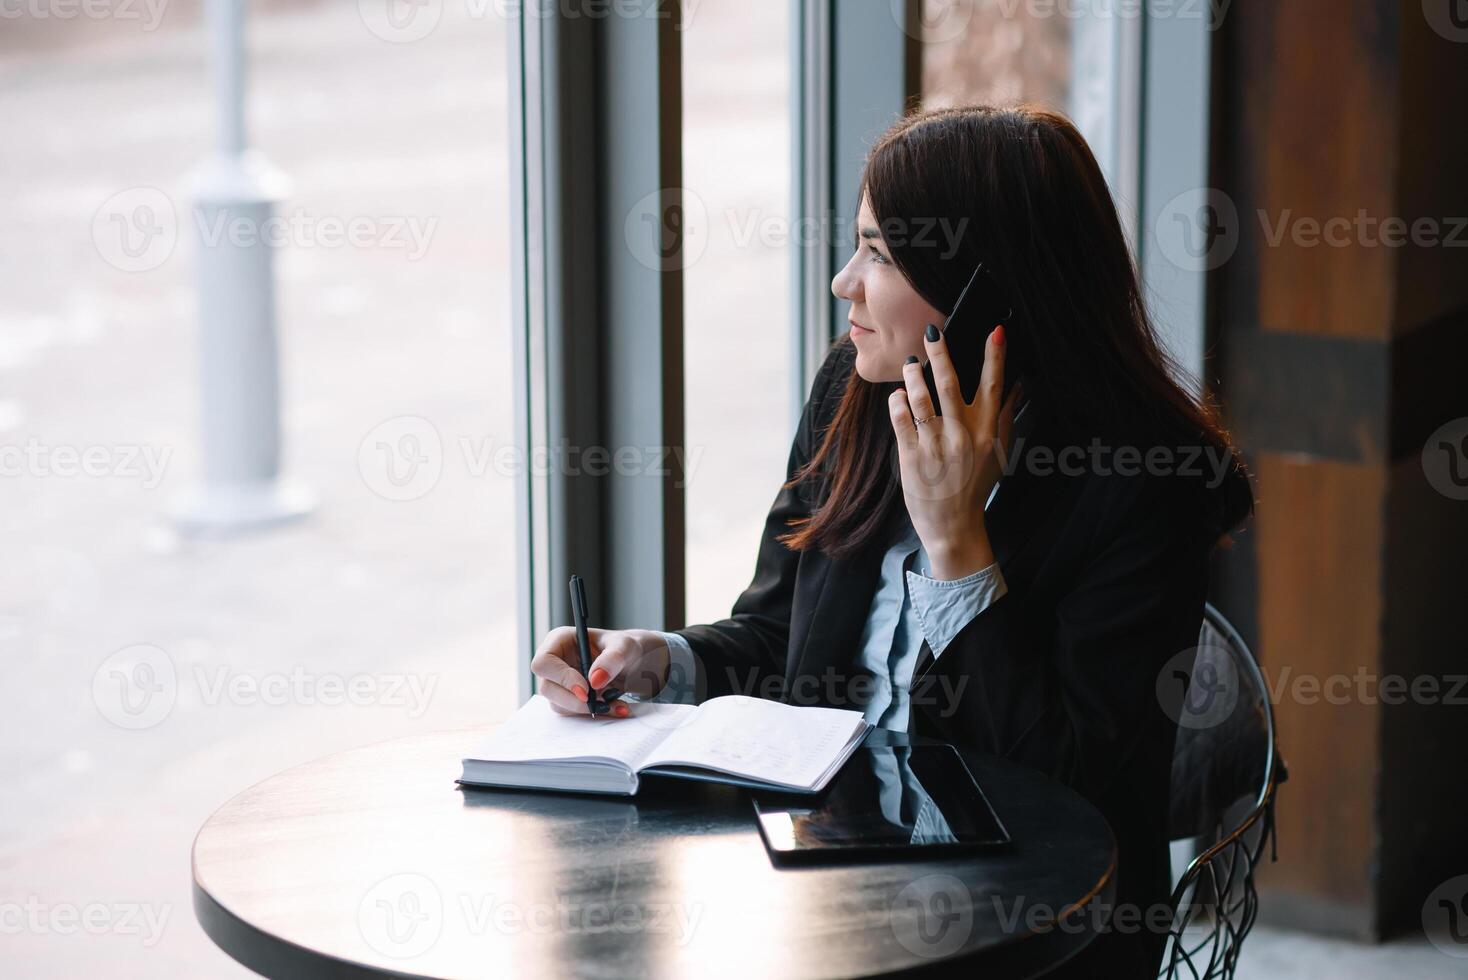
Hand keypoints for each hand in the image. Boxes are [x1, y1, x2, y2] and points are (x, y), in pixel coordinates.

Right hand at [530, 627, 670, 716]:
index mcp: (559, 641)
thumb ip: (612, 659)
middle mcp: (554, 662)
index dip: (561, 678)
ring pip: (558, 704)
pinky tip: (613, 707)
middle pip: (547, 687)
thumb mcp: (624, 646)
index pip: (544, 662)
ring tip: (615, 704)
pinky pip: (572, 712)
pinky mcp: (567, 698)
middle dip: (574, 700)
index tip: (586, 690)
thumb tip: (595, 680)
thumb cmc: (624, 647)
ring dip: (586, 709)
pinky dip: (592, 713)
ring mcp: (558, 682)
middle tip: (601, 703)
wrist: (632, 663)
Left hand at [888, 322, 1022, 579]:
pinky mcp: (911, 455)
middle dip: (941, 354)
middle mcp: (962, 436)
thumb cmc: (976, 487)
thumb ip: (1005, 417)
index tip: (996, 331)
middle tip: (933, 332)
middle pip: (949, 384)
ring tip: (911, 362)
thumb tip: (1018, 385)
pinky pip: (901, 418)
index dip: (994, 358)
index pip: (992, 387)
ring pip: (920, 397)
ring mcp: (934, 445)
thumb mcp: (998, 454)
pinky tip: (898, 393)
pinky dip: (897, 401)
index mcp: (986, 433)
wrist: (954, 525)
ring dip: (914, 375)